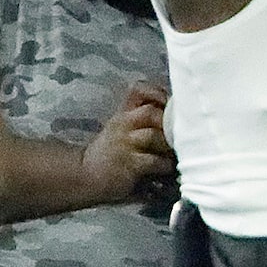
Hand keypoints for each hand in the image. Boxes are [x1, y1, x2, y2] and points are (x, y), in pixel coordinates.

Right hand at [83, 81, 174, 203]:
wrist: (85, 176)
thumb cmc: (110, 154)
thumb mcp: (120, 130)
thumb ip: (141, 121)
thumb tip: (175, 119)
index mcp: (123, 114)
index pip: (138, 89)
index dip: (158, 93)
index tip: (171, 105)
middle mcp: (123, 124)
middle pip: (151, 112)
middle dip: (170, 123)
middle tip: (181, 135)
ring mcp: (125, 144)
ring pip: (153, 135)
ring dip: (169, 145)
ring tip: (175, 153)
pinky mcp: (129, 165)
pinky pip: (153, 161)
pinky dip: (164, 165)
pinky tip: (166, 168)